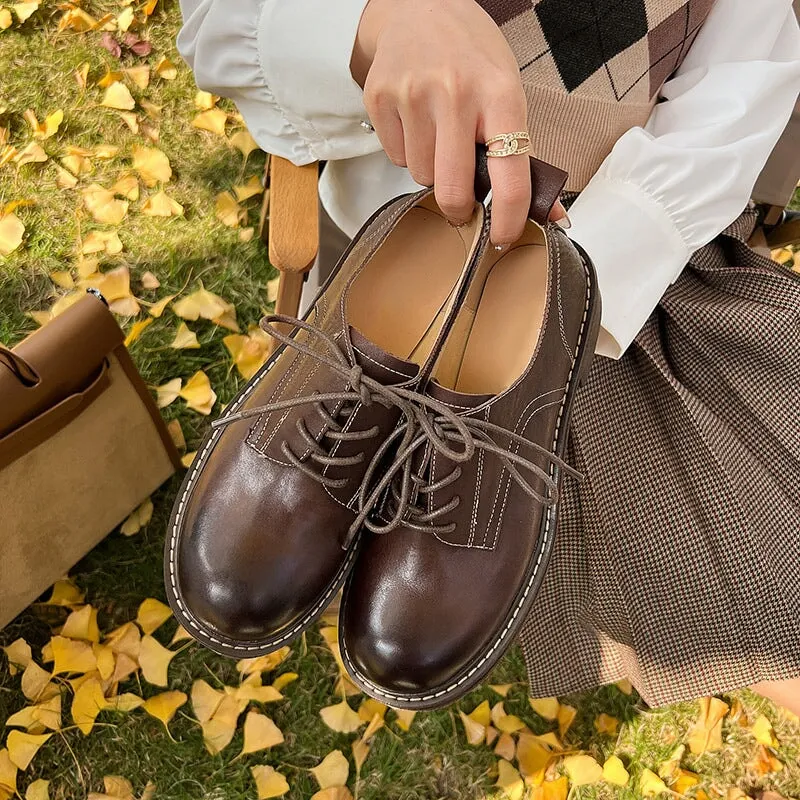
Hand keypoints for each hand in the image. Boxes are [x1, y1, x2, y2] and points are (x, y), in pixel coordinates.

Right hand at [351, 0, 565, 244]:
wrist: (419, 7)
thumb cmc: (471, 56)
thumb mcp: (507, 92)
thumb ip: (522, 155)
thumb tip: (550, 215)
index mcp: (500, 95)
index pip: (510, 177)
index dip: (510, 219)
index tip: (505, 237)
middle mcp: (455, 93)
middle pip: (453, 190)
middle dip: (458, 208)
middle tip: (462, 204)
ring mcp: (413, 94)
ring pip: (420, 176)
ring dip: (430, 170)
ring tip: (437, 136)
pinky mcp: (380, 97)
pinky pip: (395, 157)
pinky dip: (407, 151)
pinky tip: (415, 122)